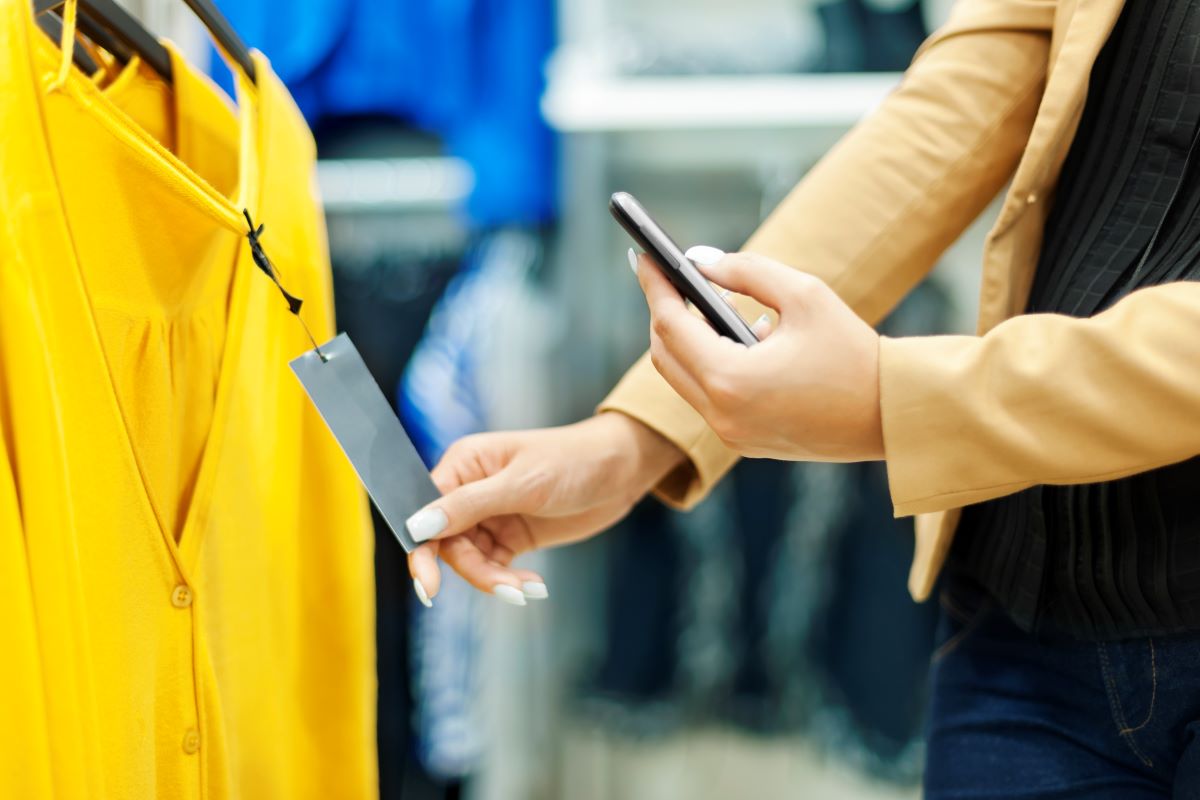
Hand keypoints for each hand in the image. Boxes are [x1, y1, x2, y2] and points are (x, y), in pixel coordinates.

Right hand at [405, 413, 684, 605]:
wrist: (622, 470)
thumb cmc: (573, 461)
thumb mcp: (522, 484)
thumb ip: (469, 506)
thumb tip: (419, 526)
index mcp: (464, 464)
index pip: (426, 510)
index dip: (423, 548)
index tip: (428, 587)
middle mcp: (470, 490)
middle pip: (448, 543)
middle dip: (474, 571)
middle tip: (506, 590)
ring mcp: (491, 514)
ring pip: (471, 560)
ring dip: (494, 580)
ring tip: (527, 590)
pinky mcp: (511, 535)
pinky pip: (495, 566)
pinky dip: (509, 580)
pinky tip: (534, 586)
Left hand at [635, 248, 883, 461]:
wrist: (893, 416)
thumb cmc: (854, 351)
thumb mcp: (803, 293)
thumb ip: (745, 271)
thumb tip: (698, 262)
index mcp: (731, 380)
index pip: (671, 325)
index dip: (655, 287)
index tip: (643, 257)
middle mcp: (722, 415)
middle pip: (665, 356)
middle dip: (663, 312)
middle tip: (666, 277)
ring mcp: (732, 435)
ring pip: (685, 380)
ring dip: (687, 340)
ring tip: (702, 301)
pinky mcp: (745, 443)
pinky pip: (709, 398)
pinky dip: (710, 365)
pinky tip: (733, 336)